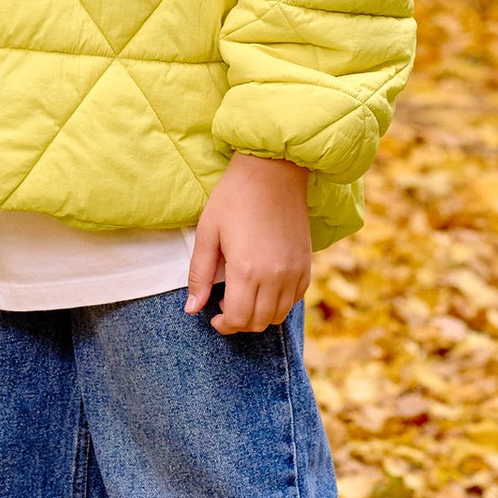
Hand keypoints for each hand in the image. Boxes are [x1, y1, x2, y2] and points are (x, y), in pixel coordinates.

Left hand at [187, 151, 312, 335]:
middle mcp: (275, 277)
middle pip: (258, 322)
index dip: (224, 326)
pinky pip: (295, 299)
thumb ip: (199, 274)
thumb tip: (192, 308)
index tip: (213, 319)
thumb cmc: (234, 197)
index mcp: (247, 270)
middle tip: (224, 307)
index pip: (238, 319)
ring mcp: (294, 272)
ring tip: (243, 297)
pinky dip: (279, 303)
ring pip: (278, 315)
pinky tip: (263, 287)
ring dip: (259, 316)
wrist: (273, 171)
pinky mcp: (306, 264)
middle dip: (239, 323)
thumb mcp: (208, 232)